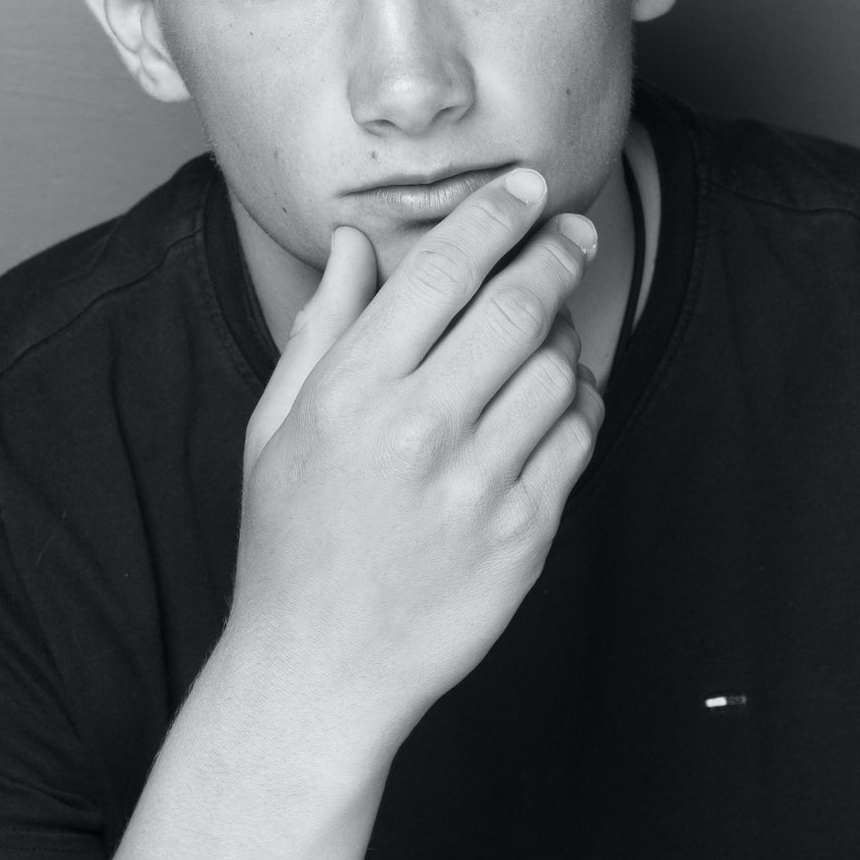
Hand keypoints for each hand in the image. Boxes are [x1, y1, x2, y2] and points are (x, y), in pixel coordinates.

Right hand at [230, 169, 603, 755]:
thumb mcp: (277, 426)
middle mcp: (419, 429)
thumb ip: (323, 328)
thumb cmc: (289, 540)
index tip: (525, 188)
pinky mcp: (523, 536)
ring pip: (558, 370)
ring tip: (550, 329)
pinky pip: (578, 441)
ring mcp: (478, 486)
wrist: (319, 671)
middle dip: (556, 252)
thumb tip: (355, 245)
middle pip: (517, 306)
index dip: (494, 214)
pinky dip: (581, 403)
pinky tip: (559, 397)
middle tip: (572, 232)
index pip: (442, 270)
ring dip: (565, 334)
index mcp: (351, 391)